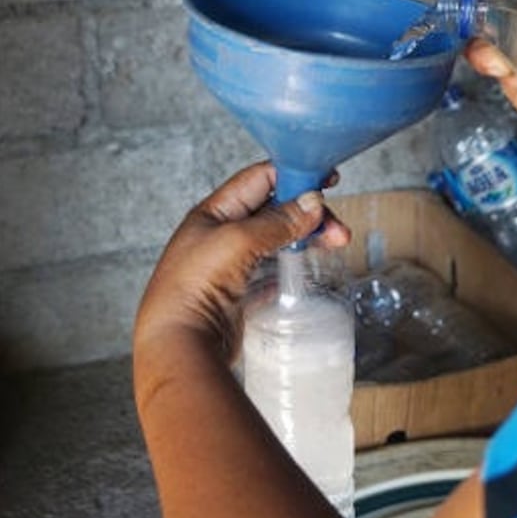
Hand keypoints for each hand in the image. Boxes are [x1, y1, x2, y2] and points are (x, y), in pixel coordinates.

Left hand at [133, 161, 349, 365]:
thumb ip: (278, 221)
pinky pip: (272, 273)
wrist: (180, 342)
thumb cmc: (193, 286)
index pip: (259, 179)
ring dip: (306, 239)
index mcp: (214, 212)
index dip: (293, 175)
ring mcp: (230, 266)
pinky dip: (291, 268)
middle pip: (273, 211)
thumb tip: (311, 203)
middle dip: (308, 214)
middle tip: (336, 227)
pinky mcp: (239, 294)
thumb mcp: (238, 240)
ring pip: (276, 241)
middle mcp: (220, 235)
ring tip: (334, 244)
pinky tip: (307, 270)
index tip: (326, 180)